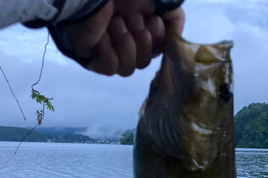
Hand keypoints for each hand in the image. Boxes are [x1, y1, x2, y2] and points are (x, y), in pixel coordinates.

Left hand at [61, 0, 184, 76]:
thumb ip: (175, 18)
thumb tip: (175, 37)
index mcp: (141, 30)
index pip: (157, 53)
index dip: (158, 40)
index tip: (152, 19)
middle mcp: (125, 43)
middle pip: (143, 63)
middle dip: (142, 40)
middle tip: (131, 18)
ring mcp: (108, 53)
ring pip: (128, 70)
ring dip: (126, 44)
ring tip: (117, 23)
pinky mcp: (92, 59)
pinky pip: (111, 68)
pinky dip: (110, 50)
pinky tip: (104, 34)